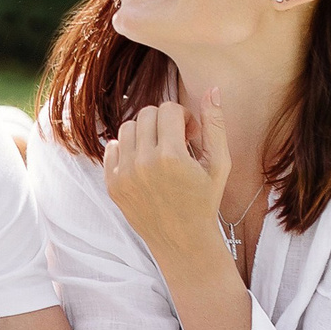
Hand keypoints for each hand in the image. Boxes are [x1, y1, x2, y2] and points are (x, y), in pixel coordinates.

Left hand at [100, 92, 232, 271]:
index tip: (191, 134)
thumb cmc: (205, 200)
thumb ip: (215, 125)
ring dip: (145, 132)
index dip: (183, 116)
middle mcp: (143, 164)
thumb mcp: (218, 163)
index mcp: (171, 156)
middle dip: (163, 121)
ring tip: (160, 151)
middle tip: (177, 141)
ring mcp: (124, 175)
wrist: (183, 241)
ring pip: (127, 127)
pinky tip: (145, 163)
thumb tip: (212, 89)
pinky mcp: (112, 184)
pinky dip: (128, 149)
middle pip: (146, 114)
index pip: (168, 109)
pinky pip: (112, 147)